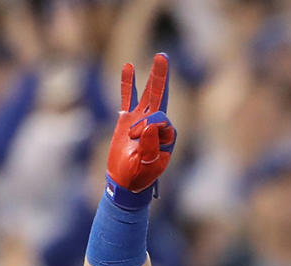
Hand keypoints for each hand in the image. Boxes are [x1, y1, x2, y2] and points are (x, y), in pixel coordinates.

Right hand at [107, 53, 176, 193]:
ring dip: (153, 77)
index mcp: (166, 137)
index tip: (135, 137)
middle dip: (162, 78)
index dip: (148, 125)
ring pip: (148, 94)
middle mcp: (156, 126)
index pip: (160, 119)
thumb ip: (150, 147)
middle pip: (161, 97)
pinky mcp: (126, 120)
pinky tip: (128, 66)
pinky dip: (128, 84)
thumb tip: (150, 126)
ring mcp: (141, 120)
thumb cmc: (138, 177)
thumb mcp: (145, 166)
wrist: (124, 183)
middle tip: (163, 57)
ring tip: (159, 57)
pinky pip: (128, 98)